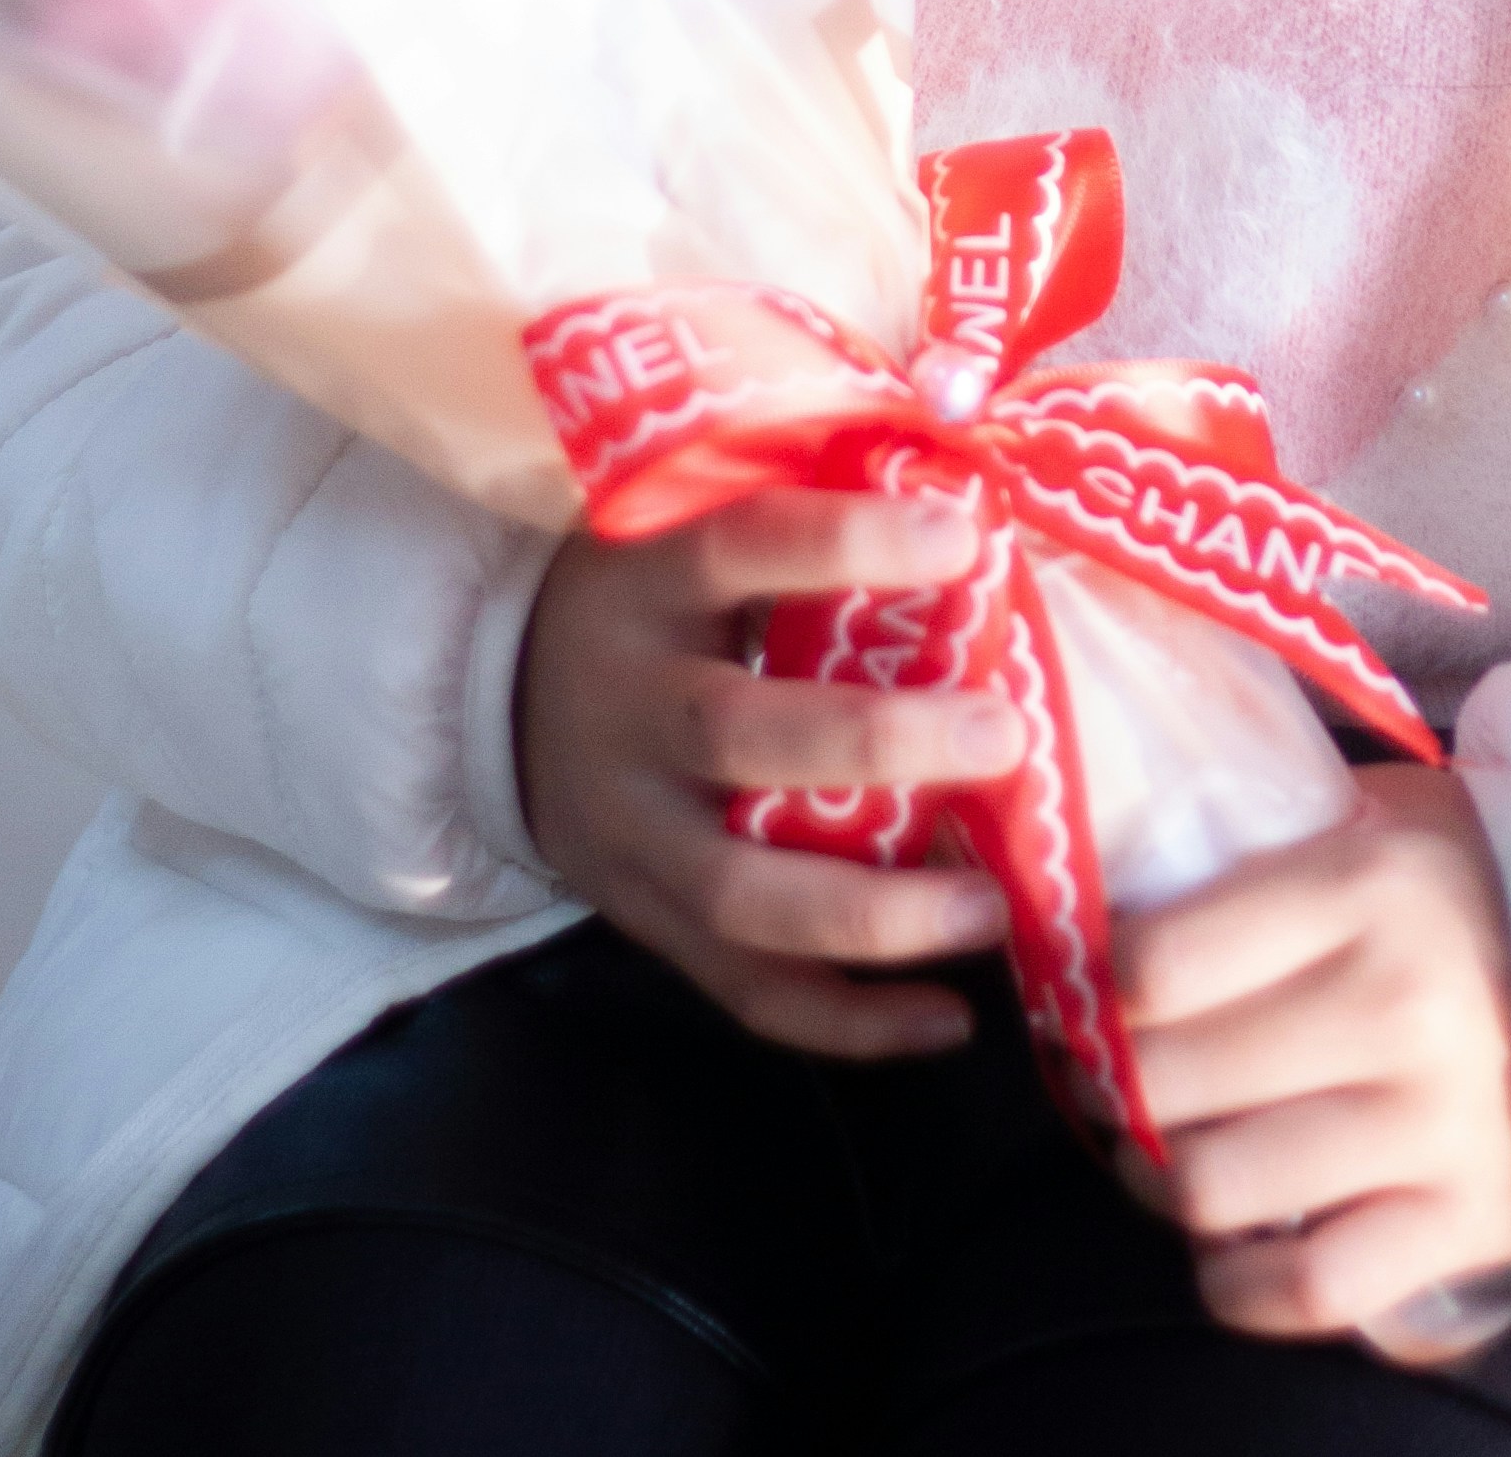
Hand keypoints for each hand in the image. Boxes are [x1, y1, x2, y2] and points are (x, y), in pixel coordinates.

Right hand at [514, 488, 1025, 1057]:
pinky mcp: (649, 924)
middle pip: (740, 737)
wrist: (506, 701)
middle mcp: (630, 712)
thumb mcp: (687, 530)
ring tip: (989, 910)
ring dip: (874, 914)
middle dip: (879, 743)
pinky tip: (949, 1018)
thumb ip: (805, 521)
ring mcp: (631, 834)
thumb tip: (979, 489)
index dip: (846, 543)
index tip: (963, 537)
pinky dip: (849, 1021)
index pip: (739, 548)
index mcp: (644, 586)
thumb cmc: (657, 599)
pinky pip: (747, 992)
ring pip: (742, 895)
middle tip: (1004, 735)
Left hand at [1112, 765, 1510, 1341]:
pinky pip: (1310, 1287)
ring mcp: (1433, 1125)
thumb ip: (1264, 852)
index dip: (1100, 986)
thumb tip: (1119, 892)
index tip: (1092, 991)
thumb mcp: (1377, 817)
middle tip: (1105, 1078)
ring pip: (1218, 1190)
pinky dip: (1242, 1285)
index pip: (1160, 962)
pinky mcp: (1468, 1221)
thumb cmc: (1482, 876)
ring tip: (1163, 1153)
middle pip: (1170, 1081)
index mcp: (1363, 887)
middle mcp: (1393, 1008)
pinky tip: (1229, 1249)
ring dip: (1162, 1182)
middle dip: (1110, 1087)